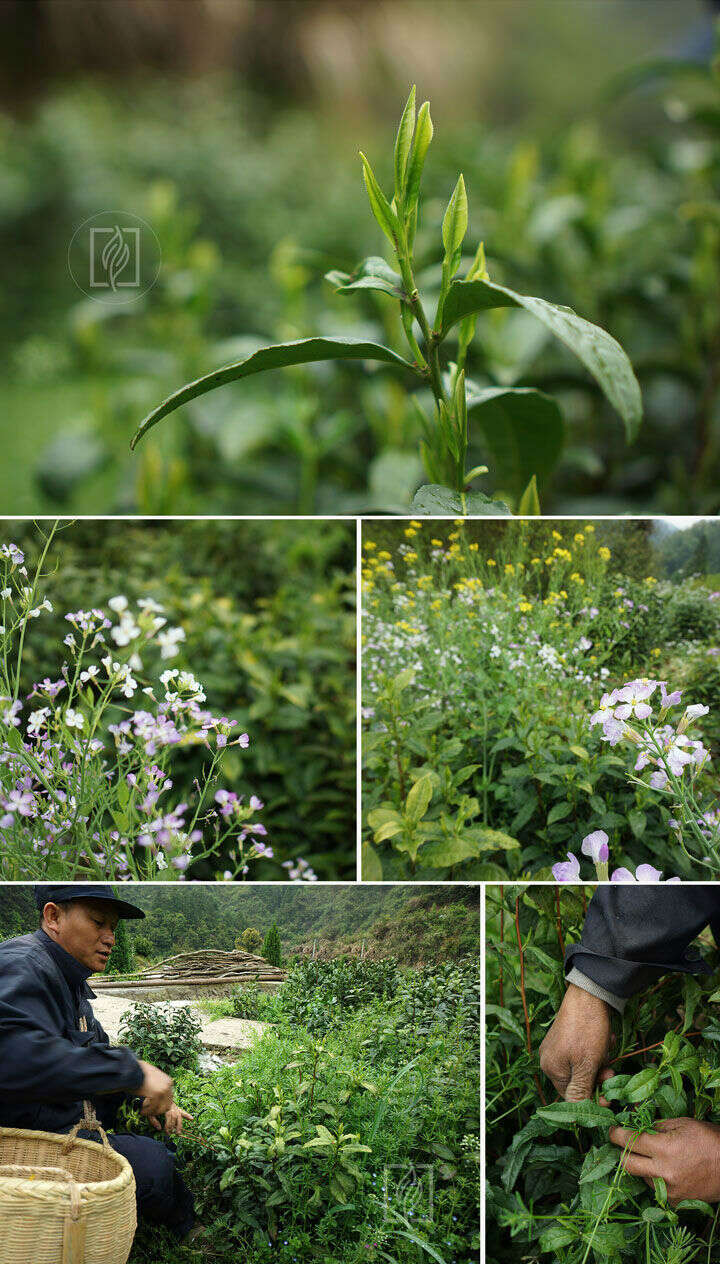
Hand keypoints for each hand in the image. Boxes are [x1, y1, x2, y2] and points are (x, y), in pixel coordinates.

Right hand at [137, 1059, 173, 1119]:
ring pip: (160, 1109)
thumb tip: (157, 1092)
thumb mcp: (153, 1076)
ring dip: (152, 1112)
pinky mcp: (156, 1095)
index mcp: (169, 1081)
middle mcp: (168, 1086)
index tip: (153, 1106)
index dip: (160, 1104)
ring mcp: (163, 1090)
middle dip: (157, 1110)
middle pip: (167, 1105)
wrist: (132, 1070)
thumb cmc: (140, 1072)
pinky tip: (141, 1112)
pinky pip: (152, 1109)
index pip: (169, 1098)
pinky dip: (147, 1112)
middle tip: (149, 1111)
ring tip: (144, 1111)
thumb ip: (158, 1084)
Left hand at [153, 1105, 193, 1135]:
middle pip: (175, 1117)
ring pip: (179, 1115)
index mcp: (166, 1106)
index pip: (169, 1117)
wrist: (155, 1093)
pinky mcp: (175, 1106)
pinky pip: (181, 1111)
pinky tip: (191, 1119)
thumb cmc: (151, 1104)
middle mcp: (172, 1106)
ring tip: (179, 1132)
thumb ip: (153, 1121)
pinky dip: (186, 1115)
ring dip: (179, 1124)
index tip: (167, 1132)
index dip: (168, 1125)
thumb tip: (159, 1129)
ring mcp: (174, 1106)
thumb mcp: (149, 1112)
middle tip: (172, 1133)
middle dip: (174, 1126)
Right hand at [539, 984, 613, 1099]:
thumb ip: (580, 1091)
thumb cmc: (587, 1030)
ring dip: (599, 1063)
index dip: (592, 1099)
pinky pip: (582, 1054)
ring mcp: (557, 1047)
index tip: (611, 1096)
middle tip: (611, 1069)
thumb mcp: (587, 1065)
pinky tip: (603, 1040)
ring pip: (583, 1068)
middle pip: (578, 1082)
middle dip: (597, 1078)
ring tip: (607, 1049)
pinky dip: (595, 1051)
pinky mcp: (567, 1037)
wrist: (589, 993)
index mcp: (551, 1069)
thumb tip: (576, 1113)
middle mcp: (549, 1059)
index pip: (571, 1098)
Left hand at [610, 1117, 719, 1205]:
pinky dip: (654, 1178)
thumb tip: (635, 1122)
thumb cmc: (709, 1139)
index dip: (616, 1134)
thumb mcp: (682, 1123)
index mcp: (665, 1149)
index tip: (612, 1130)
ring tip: (653, 1155)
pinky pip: (654, 1188)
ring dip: (640, 1165)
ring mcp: (669, 1190)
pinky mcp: (675, 1202)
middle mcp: (663, 1172)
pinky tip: (666, 1169)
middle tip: (623, 1144)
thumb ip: (656, 1124)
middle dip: (621, 1152)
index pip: (629, 1141)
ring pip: (640, 1176)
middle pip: (626, 1164)